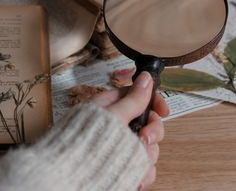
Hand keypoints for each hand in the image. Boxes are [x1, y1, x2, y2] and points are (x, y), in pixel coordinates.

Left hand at [92, 71, 168, 189]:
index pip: (140, 98)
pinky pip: (144, 166)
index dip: (154, 102)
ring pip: (149, 146)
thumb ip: (133, 99)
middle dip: (151, 132)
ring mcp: (122, 145)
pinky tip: (135, 177)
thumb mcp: (113, 116)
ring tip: (132, 161)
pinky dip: (142, 172)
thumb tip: (146, 77)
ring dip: (146, 155)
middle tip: (144, 139)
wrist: (71, 177)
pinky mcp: (125, 165)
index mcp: (113, 107)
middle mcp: (119, 125)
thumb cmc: (85, 142)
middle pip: (148, 122)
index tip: (164, 110)